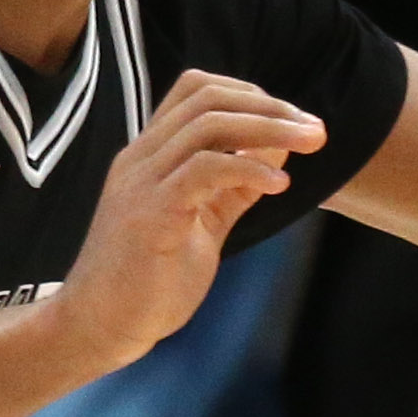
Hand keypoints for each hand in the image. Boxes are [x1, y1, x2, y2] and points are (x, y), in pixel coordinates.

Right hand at [56, 70, 324, 374]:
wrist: (101, 326)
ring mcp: (142, 183)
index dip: (249, 94)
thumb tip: (279, 146)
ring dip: (269, 128)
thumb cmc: (151, 279)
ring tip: (311, 143)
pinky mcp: (150, 215)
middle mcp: (142, 158)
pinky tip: (280, 183)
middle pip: (208, 98)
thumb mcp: (205, 221)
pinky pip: (203, 170)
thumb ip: (236, 185)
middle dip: (271, 106)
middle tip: (316, 128)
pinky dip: (248, 168)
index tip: (294, 119)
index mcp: (151, 155)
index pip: (196, 90)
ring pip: (208, 125)